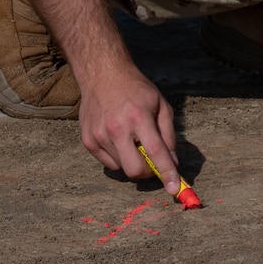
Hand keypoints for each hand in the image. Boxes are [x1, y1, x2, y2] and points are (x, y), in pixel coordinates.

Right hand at [76, 59, 181, 194]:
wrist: (102, 74)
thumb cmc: (136, 89)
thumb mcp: (160, 105)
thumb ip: (169, 135)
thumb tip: (174, 162)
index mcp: (138, 117)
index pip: (156, 152)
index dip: (167, 173)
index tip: (174, 189)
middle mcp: (116, 128)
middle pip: (135, 170)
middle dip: (148, 172)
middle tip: (152, 162)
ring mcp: (99, 135)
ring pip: (122, 168)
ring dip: (132, 160)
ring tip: (131, 139)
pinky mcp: (87, 140)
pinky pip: (108, 163)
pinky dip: (118, 157)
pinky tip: (118, 139)